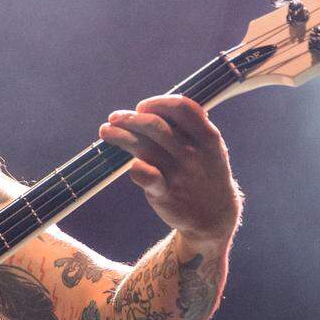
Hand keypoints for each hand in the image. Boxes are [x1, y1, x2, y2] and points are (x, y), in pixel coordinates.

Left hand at [99, 95, 241, 249]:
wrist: (214, 216)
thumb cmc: (205, 174)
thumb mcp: (211, 148)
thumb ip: (190, 128)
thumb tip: (154, 108)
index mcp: (208, 137)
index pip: (182, 108)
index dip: (158, 103)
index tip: (142, 107)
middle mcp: (193, 153)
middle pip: (156, 125)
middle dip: (130, 118)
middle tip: (114, 118)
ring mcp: (179, 173)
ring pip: (143, 147)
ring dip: (120, 136)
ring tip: (106, 131)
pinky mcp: (165, 193)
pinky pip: (142, 174)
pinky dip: (133, 166)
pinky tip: (127, 164)